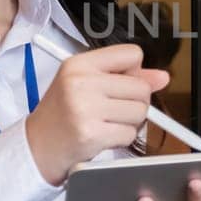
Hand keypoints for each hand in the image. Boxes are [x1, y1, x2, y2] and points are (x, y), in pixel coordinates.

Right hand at [25, 44, 168, 184]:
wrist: (37, 146)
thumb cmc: (64, 113)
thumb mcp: (86, 84)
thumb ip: (126, 76)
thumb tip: (162, 77)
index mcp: (80, 63)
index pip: (132, 54)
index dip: (134, 72)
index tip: (121, 84)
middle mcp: (81, 82)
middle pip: (141, 87)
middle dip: (135, 102)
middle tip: (113, 110)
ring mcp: (86, 109)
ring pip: (140, 111)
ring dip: (130, 122)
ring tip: (107, 123)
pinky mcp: (92, 134)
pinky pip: (130, 134)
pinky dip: (122, 138)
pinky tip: (103, 136)